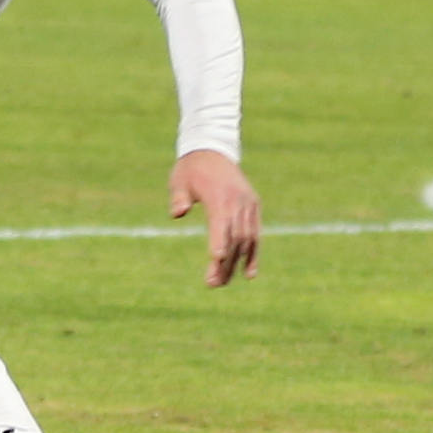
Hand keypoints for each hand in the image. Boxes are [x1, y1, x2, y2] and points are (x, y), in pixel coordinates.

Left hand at [169, 150, 260, 287]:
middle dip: (225, 262)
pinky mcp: (253, 206)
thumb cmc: (190, 169)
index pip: (222, 223)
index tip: (216, 261)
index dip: (220, 242)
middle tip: (212, 284)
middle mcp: (238, 201)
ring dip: (237, 263)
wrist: (212, 149)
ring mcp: (248, 203)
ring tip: (223, 282)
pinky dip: (253, 254)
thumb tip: (177, 213)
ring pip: (248, 238)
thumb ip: (178, 197)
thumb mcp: (179, 180)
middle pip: (235, 237)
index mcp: (220, 195)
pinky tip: (248, 274)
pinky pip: (256, 233)